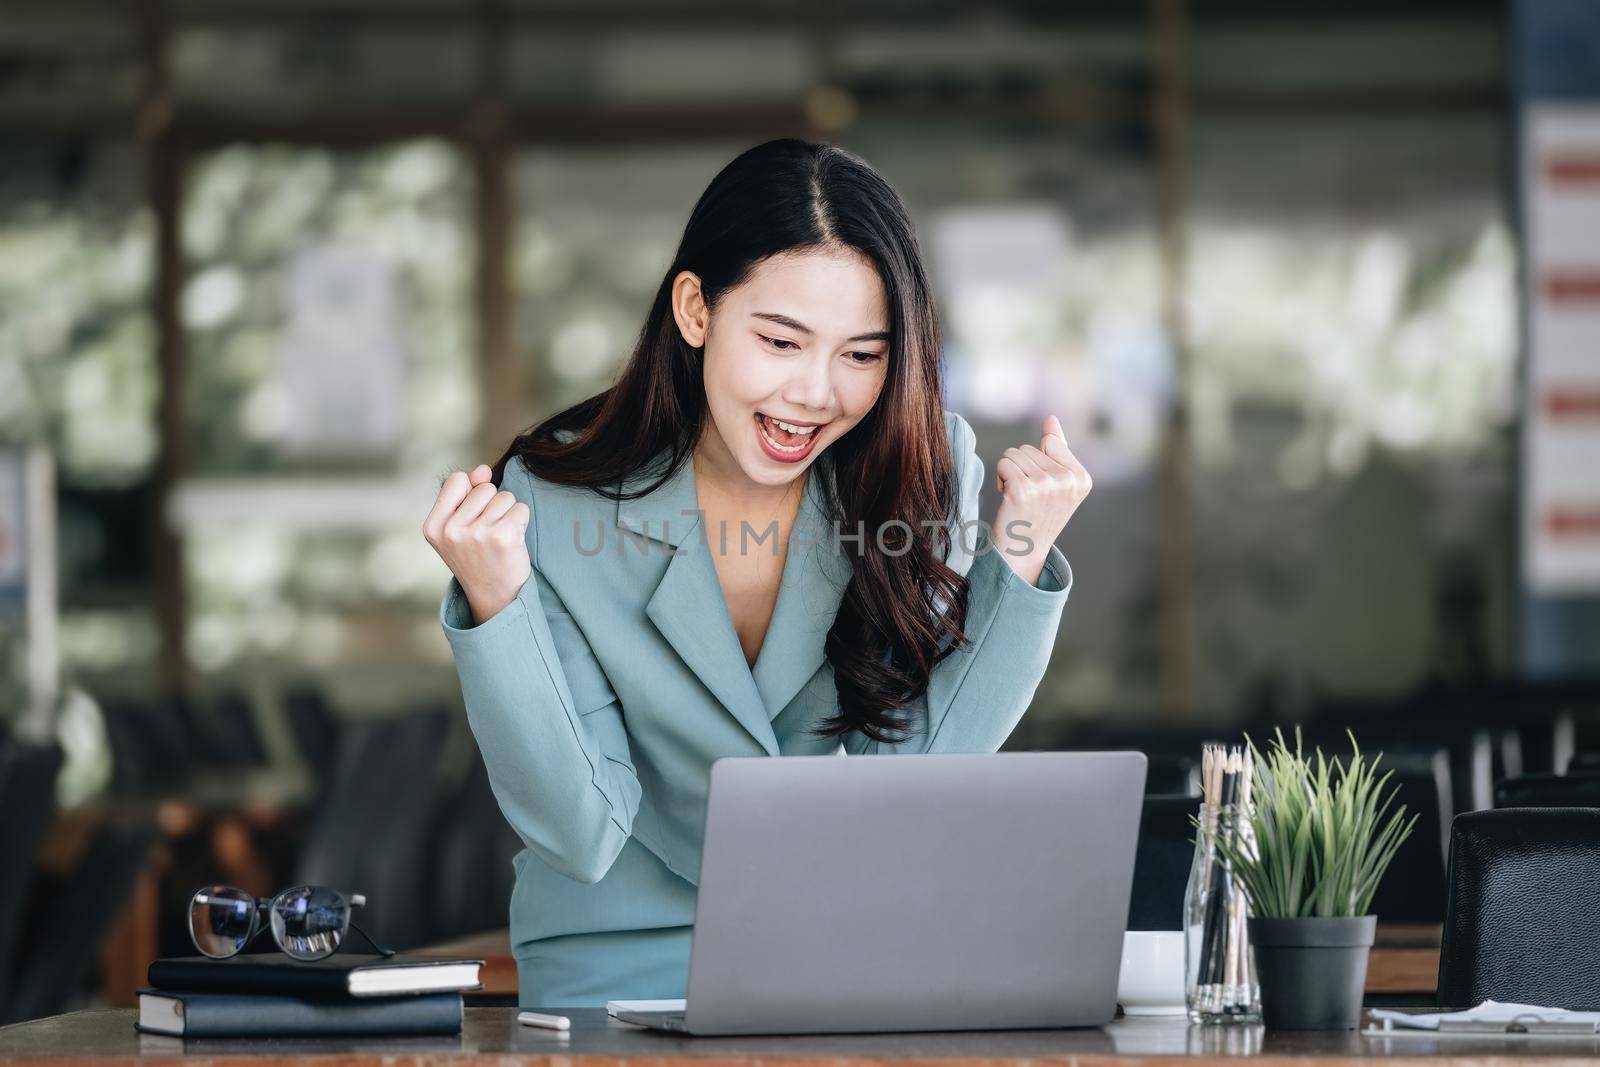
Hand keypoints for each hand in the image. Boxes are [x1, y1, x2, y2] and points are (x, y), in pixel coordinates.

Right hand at [424, 463, 531, 625]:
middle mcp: (452, 530)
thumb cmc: (477, 557)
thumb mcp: (460, 527)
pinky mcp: (503, 537)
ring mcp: (477, 534)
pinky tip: (512, 542)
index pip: (456, 480)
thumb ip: (468, 493)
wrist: (494, 596)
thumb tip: (483, 470)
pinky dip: (521, 522)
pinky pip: (520, 509)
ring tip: (499, 538)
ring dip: (508, 514)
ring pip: (505, 497)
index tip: (471, 518)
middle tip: (488, 534)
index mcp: (434, 526)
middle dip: (492, 506)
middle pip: (485, 488)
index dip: (471, 494)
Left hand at [990, 415, 1091, 585]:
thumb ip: (1058, 449)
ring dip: (1010, 473)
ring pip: (1014, 454)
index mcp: (1082, 478)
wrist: (1022, 551)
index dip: (1039, 460)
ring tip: (1019, 497)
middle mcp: (1068, 481)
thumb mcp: (1057, 483)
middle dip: (1023, 467)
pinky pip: (1003, 463)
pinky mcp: (1022, 489)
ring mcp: (1046, 485)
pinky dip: (1001, 478)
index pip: (1050, 442)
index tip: (1043, 488)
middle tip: (1028, 496)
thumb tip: (1051, 419)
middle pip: (1030, 447)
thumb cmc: (1038, 514)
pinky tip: (1009, 499)